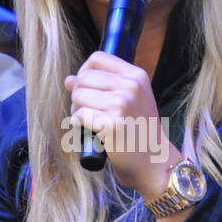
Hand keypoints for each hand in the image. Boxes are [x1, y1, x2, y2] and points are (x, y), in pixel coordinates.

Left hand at [65, 51, 180, 196]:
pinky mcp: (113, 125)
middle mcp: (131, 87)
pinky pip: (79, 116)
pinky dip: (78, 124)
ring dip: (77, 110)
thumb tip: (68, 80)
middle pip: (84, 77)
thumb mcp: (128, 102)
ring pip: (78, 96)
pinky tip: (89, 131)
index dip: (84, 72)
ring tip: (89, 122)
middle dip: (78, 94)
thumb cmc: (138, 132)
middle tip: (87, 111)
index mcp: (137, 76)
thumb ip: (101, 87)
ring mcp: (123, 105)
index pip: (97, 58)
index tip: (88, 89)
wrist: (153, 162)